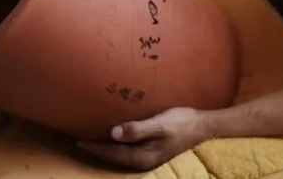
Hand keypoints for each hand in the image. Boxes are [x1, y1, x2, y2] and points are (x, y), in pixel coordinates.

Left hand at [77, 107, 210, 169]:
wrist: (202, 127)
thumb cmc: (181, 122)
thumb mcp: (159, 124)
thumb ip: (137, 129)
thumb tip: (114, 133)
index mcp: (143, 156)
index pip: (113, 152)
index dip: (95, 146)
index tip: (79, 141)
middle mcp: (143, 160)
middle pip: (114, 157)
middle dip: (97, 150)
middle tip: (80, 141)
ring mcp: (148, 157)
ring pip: (121, 156)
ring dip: (106, 149)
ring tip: (93, 140)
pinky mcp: (152, 151)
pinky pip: (128, 152)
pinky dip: (117, 147)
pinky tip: (115, 139)